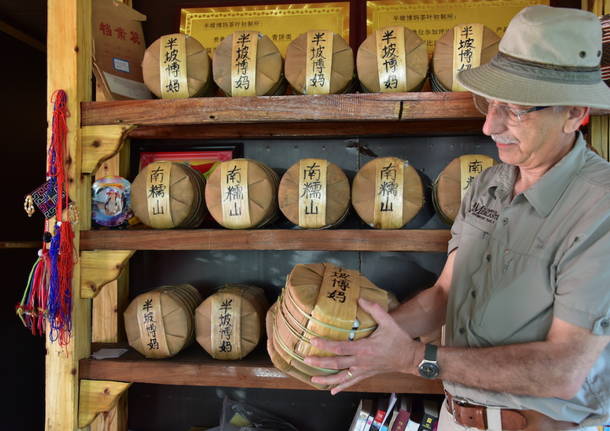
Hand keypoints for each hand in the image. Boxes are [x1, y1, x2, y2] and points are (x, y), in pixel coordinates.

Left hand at [304, 297, 421, 394]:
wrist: (410, 358)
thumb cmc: (399, 339)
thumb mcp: (388, 322)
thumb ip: (374, 309)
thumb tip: (360, 299)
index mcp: (364, 348)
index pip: (340, 347)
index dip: (325, 345)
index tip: (312, 341)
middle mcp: (360, 361)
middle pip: (336, 363)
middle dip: (319, 362)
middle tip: (306, 359)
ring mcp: (362, 370)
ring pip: (341, 377)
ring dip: (326, 379)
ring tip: (313, 380)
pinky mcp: (366, 374)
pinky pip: (351, 382)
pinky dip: (341, 386)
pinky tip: (332, 390)